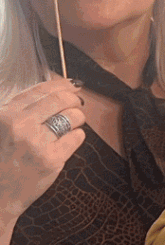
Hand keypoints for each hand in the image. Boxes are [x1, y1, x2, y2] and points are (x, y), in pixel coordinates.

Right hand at [0, 79, 85, 222]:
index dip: (62, 85)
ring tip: (70, 125)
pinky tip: (67, 141)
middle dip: (74, 100)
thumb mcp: (2, 127)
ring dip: (77, 118)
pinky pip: (77, 137)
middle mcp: (20, 125)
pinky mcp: (52, 159)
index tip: (72, 85)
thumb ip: (22, 110)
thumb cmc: (2, 159)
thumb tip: (57, 91)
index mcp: (5, 114)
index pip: (41, 90)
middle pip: (62, 100)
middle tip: (76, 104)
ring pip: (73, 117)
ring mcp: (36, 142)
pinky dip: (76, 137)